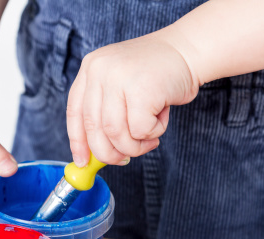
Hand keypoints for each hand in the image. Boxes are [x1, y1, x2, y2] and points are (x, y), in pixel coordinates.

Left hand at [66, 32, 198, 166]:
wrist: (188, 51)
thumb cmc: (155, 76)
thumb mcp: (120, 86)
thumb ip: (104, 113)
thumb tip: (92, 155)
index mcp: (90, 68)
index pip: (75, 112)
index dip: (78, 141)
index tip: (84, 162)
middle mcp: (99, 70)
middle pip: (94, 128)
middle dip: (109, 152)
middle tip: (124, 159)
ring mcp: (118, 77)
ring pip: (116, 133)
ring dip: (135, 146)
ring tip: (150, 138)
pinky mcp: (141, 88)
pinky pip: (140, 130)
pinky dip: (152, 133)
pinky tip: (161, 118)